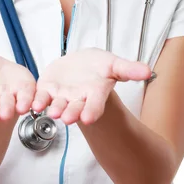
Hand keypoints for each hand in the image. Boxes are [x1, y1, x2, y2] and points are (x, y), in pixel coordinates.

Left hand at [31, 47, 151, 124]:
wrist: (80, 64)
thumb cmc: (99, 66)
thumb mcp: (114, 64)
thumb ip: (129, 69)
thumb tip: (149, 71)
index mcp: (95, 94)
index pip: (95, 105)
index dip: (92, 111)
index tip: (88, 118)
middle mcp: (78, 99)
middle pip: (75, 108)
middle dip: (72, 113)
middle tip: (68, 119)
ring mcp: (62, 96)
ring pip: (58, 105)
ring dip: (54, 109)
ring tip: (52, 112)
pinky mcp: (47, 90)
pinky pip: (41, 97)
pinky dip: (37, 101)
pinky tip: (34, 104)